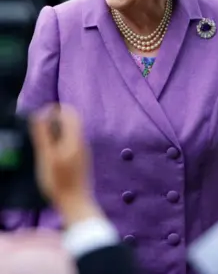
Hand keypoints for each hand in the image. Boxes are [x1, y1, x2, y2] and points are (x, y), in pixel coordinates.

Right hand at [30, 104, 102, 227]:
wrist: (76, 203)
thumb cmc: (59, 181)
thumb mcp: (46, 157)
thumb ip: (44, 135)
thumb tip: (41, 114)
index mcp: (76, 138)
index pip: (71, 113)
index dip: (57, 109)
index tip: (41, 114)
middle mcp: (83, 142)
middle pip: (72, 122)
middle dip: (56, 119)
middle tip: (39, 126)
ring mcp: (83, 151)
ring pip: (72, 132)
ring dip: (58, 130)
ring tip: (42, 139)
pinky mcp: (81, 160)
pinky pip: (72, 142)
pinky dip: (61, 140)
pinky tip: (50, 152)